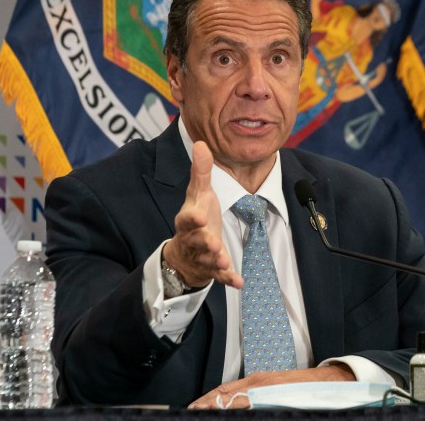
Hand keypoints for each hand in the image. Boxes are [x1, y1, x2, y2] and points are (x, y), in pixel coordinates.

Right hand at [164, 141, 243, 289]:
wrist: (185, 251)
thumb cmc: (196, 217)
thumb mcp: (198, 193)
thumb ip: (201, 171)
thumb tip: (201, 142)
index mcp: (189, 220)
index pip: (187, 219)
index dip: (193, 219)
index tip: (200, 217)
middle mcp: (193, 239)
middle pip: (197, 241)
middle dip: (204, 243)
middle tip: (213, 244)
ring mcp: (202, 256)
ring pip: (207, 260)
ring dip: (215, 261)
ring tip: (224, 260)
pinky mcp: (212, 269)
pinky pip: (219, 276)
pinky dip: (228, 279)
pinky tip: (239, 282)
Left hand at [189, 364, 354, 408]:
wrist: (327, 383)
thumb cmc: (302, 386)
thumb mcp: (273, 388)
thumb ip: (255, 395)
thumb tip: (236, 404)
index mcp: (256, 380)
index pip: (223, 390)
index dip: (205, 399)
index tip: (192, 407)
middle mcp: (257, 384)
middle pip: (223, 396)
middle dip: (205, 405)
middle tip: (190, 412)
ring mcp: (264, 392)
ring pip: (232, 401)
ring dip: (216, 407)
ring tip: (201, 413)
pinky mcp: (272, 398)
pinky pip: (249, 406)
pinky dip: (235, 410)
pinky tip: (226, 414)